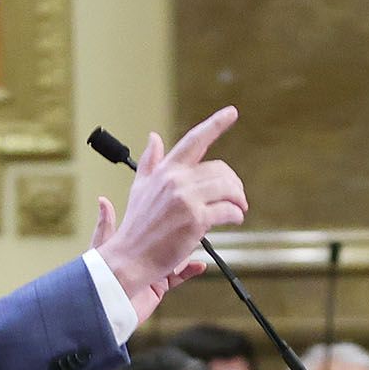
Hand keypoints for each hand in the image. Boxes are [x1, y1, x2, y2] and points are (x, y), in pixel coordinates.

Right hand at [93, 109, 245, 310]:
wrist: (130, 258)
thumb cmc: (136, 226)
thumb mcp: (140, 187)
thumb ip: (150, 161)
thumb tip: (154, 137)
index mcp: (166, 170)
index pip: (194, 140)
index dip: (215, 124)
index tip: (231, 112)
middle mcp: (176, 180)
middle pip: (220, 170)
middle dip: (234, 184)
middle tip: (237, 198)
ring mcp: (186, 199)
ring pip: (228, 188)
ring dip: (239, 200)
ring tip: (238, 209)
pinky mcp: (196, 219)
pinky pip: (229, 211)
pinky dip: (236, 215)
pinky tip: (234, 219)